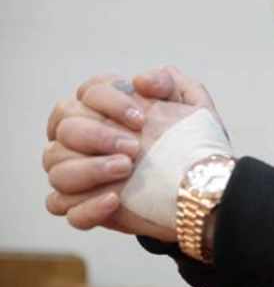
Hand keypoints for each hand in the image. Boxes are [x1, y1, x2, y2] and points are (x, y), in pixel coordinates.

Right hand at [44, 67, 219, 240]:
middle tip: (134, 147)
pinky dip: (85, 205)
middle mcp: (83, 140)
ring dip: (89, 168)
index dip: (110, 102)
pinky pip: (62, 206)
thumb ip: (169, 84)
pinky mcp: (83, 207)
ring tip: (126, 170)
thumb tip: (142, 79)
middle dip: (98, 135)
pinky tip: (113, 199)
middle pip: (65, 127)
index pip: (89, 94)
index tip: (141, 119)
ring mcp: (79, 174)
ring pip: (57, 168)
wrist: (204, 188)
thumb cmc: (193, 145)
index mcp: (105, 110)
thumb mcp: (193, 110)